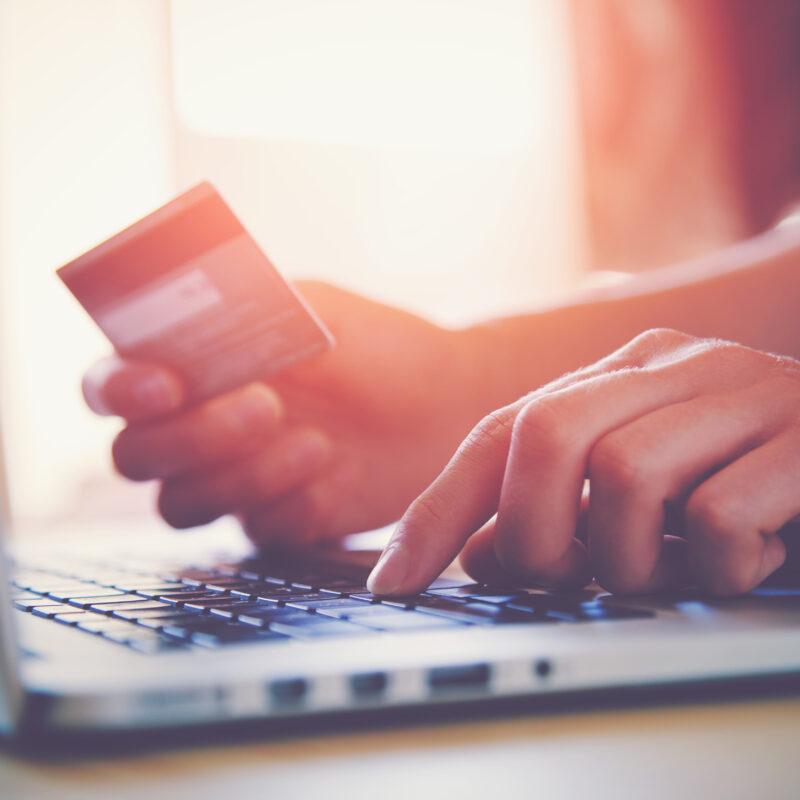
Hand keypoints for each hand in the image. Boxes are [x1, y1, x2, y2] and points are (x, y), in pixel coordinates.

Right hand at [83, 282, 485, 546]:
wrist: (443, 401)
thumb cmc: (376, 345)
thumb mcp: (312, 308)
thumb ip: (245, 310)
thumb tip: (184, 314)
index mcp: (193, 369)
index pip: (112, 385)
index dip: (118, 390)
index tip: (163, 385)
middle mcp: (200, 429)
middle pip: (135, 457)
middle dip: (192, 437)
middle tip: (267, 406)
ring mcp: (235, 480)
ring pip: (181, 505)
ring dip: (240, 476)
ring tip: (317, 441)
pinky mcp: (278, 521)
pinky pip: (253, 531)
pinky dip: (286, 506)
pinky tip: (332, 474)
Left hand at [368, 328, 799, 595]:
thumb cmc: (753, 481)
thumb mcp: (644, 495)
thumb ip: (564, 509)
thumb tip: (478, 556)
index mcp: (624, 374)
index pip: (502, 432)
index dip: (436, 510)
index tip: (393, 582)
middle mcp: (676, 367)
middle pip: (546, 433)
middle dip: (533, 530)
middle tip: (564, 576)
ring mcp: (745, 392)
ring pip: (624, 475)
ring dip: (628, 557)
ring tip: (670, 566)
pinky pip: (719, 517)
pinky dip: (715, 565)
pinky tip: (745, 560)